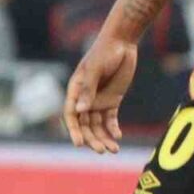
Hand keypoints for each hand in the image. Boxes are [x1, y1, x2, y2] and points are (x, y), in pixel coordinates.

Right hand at [63, 35, 137, 152]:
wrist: (122, 42)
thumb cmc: (105, 52)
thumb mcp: (95, 69)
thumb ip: (88, 89)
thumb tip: (80, 111)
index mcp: (75, 91)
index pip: (71, 116)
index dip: (74, 130)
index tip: (79, 144)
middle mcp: (84, 99)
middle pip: (85, 125)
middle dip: (92, 139)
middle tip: (101, 151)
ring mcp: (98, 100)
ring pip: (98, 125)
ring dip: (104, 137)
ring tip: (113, 150)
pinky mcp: (112, 100)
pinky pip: (110, 119)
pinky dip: (113, 128)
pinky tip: (118, 137)